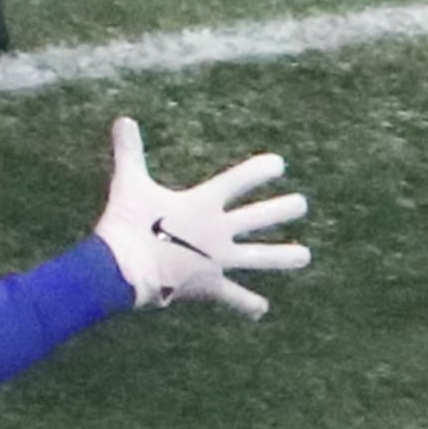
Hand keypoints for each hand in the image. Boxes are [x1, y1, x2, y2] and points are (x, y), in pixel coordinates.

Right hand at [95, 117, 310, 317]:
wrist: (122, 268)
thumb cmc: (127, 224)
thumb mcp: (129, 183)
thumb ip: (130, 151)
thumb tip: (122, 119)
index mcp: (203, 203)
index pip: (240, 180)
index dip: (261, 170)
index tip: (280, 165)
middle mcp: (217, 231)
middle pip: (260, 217)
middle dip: (283, 209)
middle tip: (302, 205)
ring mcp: (216, 260)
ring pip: (258, 258)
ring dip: (282, 256)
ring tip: (304, 257)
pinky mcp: (208, 286)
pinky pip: (232, 297)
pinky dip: (246, 304)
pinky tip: (262, 310)